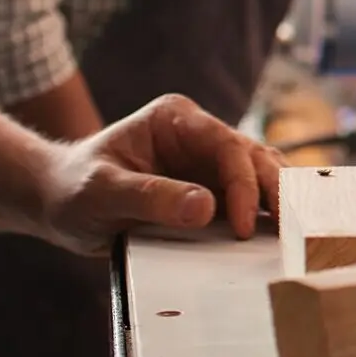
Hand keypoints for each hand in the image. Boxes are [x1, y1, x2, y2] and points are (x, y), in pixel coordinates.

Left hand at [38, 94, 285, 254]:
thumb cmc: (74, 190)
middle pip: (256, 157)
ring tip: (295, 235)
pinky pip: (253, 199)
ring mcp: (210, 162)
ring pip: (263, 174)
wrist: (60, 203)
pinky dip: (271, 215)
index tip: (242, 227)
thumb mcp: (101, 193)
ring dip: (281, 202)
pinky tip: (284, 236)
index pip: (228, 145)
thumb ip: (149, 197)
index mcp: (176, 119)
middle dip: (277, 191)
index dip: (244, 185)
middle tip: (291, 232)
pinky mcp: (215, 189)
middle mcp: (201, 134)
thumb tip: (205, 207)